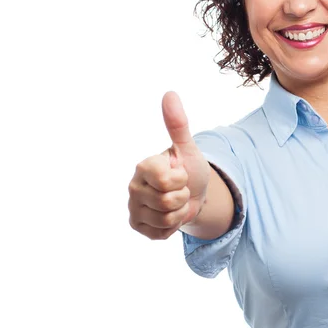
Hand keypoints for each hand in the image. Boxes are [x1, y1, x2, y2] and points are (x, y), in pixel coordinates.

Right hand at [128, 91, 210, 239]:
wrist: (194, 194)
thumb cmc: (189, 168)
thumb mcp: (188, 148)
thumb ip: (178, 123)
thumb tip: (169, 93)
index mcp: (144, 166)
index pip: (166, 181)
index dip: (181, 180)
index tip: (180, 174)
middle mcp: (133, 186)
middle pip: (167, 202)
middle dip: (182, 197)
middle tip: (179, 190)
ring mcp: (133, 207)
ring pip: (165, 220)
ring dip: (179, 213)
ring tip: (175, 202)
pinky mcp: (137, 225)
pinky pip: (161, 233)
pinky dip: (173, 227)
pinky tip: (170, 215)